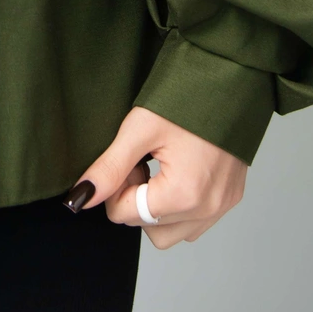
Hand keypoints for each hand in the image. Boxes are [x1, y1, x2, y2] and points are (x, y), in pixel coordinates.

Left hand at [65, 105, 246, 249]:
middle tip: (142, 164)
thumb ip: (109, 167)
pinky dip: (180, 207)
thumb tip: (82, 197)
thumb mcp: (140, 129)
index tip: (128, 159)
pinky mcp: (230, 199)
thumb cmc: (188, 97)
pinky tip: (179, 173)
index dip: (116, 187)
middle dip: (135, 202)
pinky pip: (195, 222)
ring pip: (172, 233)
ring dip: (157, 209)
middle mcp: (207, 208)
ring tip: (161, 169)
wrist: (230, 78)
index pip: (124, 215)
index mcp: (184, 194)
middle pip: (148, 229)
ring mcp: (222, 206)